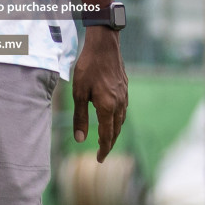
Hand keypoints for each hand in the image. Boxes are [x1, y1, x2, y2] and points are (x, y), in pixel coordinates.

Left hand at [71, 27, 127, 161]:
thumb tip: (80, 140)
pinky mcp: (125, 87)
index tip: (99, 159)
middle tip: (102, 152)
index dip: (103, 149)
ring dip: (114, 131)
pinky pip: (123, 109)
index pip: (107, 136)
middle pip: (116, 130)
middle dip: (109, 143)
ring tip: (106, 137)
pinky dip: (118, 118)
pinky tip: (112, 116)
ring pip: (121, 120)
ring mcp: (124, 95)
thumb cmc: (88, 67)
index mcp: (107, 107)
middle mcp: (119, 104)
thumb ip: (80, 117)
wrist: (104, 45)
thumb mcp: (79, 93)